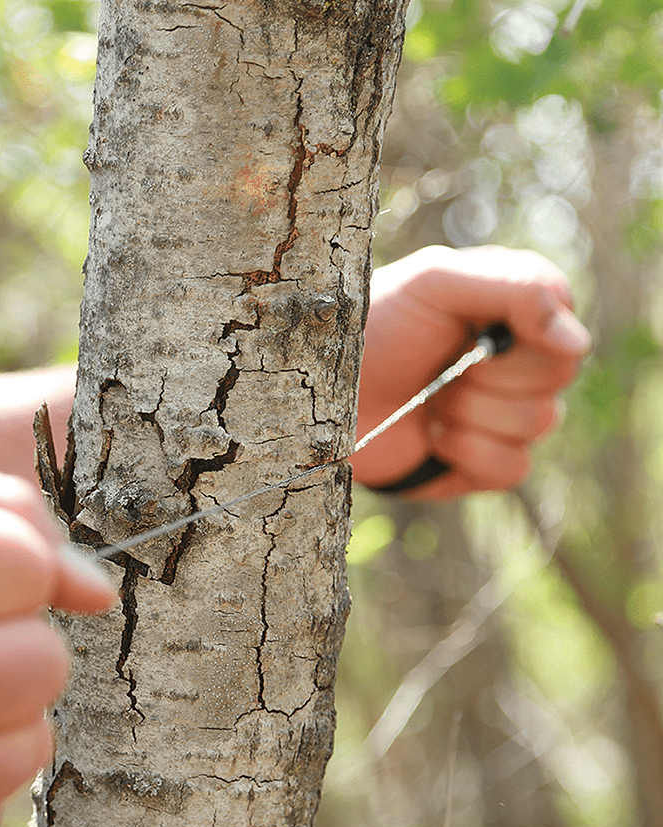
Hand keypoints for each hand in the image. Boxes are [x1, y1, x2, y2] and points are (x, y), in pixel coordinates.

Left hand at [352, 245, 590, 498]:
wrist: (322, 391)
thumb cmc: (372, 326)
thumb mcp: (434, 282)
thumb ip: (512, 288)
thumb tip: (578, 344)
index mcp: (516, 311)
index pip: (566, 326)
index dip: (529, 336)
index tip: (477, 335)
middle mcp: (518, 362)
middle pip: (556, 378)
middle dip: (486, 374)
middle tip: (441, 365)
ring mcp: (503, 415)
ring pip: (537, 423)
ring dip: (469, 412)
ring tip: (429, 398)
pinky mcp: (483, 463)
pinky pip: (512, 469)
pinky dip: (468, 452)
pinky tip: (433, 436)